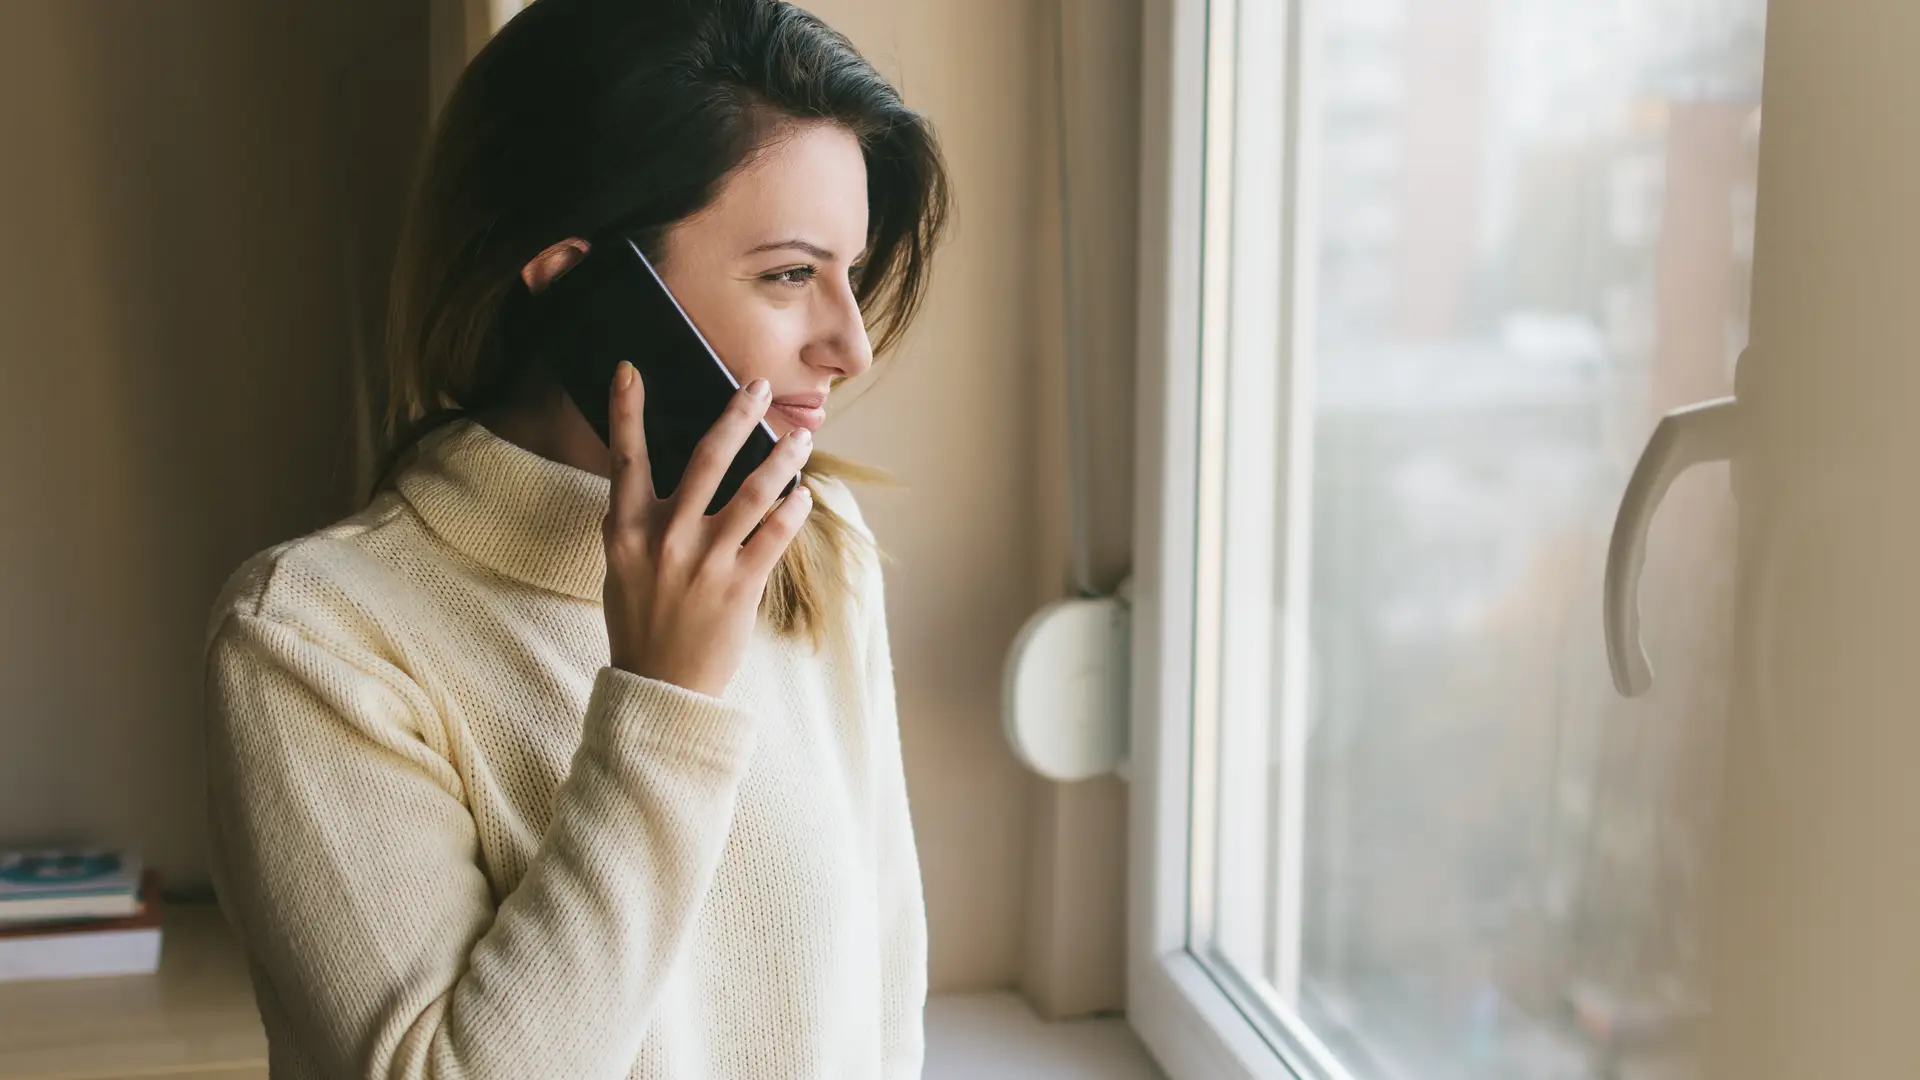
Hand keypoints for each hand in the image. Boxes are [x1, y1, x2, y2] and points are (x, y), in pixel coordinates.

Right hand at [601, 361, 813, 697]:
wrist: (660, 686)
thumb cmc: (641, 621)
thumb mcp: (622, 566)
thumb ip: (637, 520)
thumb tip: (661, 473)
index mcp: (626, 530)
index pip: (625, 458)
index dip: (626, 411)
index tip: (630, 370)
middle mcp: (666, 538)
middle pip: (706, 459)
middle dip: (735, 416)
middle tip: (756, 386)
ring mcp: (706, 561)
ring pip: (754, 491)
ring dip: (782, 457)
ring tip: (801, 436)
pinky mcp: (741, 586)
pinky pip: (776, 535)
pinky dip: (793, 508)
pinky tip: (804, 493)